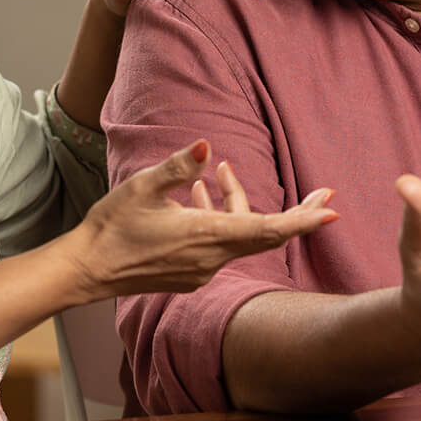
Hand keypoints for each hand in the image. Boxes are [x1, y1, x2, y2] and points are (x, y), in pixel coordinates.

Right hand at [65, 140, 336, 303]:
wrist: (88, 269)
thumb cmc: (113, 225)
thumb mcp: (143, 186)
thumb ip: (179, 167)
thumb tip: (206, 148)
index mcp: (205, 235)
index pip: (267, 228)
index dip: (302, 220)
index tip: (331, 211)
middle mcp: (211, 257)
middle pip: (267, 235)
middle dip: (298, 215)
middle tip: (324, 195)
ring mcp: (201, 269)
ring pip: (238, 235)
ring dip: (237, 204)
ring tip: (220, 170)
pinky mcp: (190, 273)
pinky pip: (219, 243)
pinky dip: (219, 217)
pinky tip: (199, 193)